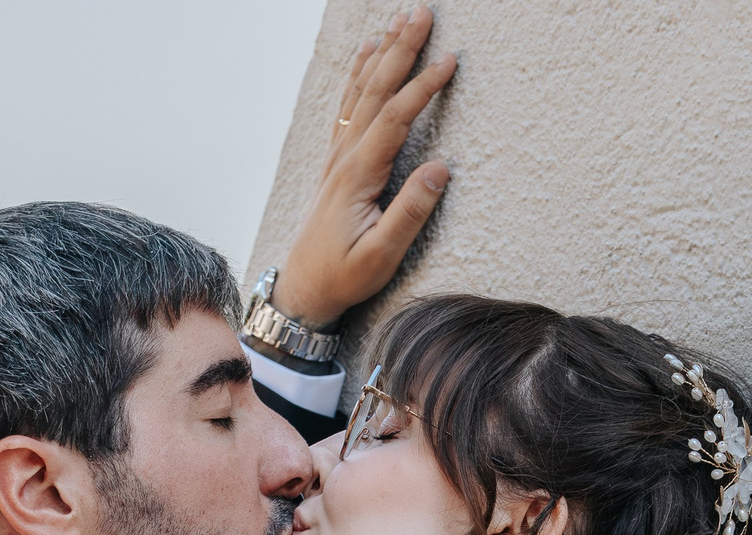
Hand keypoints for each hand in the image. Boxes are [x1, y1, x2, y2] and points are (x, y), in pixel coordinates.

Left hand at [269, 7, 457, 327]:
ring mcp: (337, 155)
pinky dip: (361, 73)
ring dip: (382, 52)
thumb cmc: (343, 276)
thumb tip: (440, 169)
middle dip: (400, 48)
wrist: (302, 289)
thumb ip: (410, 212)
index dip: (422, 87)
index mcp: (357, 175)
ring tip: (400, 19)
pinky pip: (349, 104)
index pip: (393, 118)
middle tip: (422, 11)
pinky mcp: (336, 161)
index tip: (449, 60)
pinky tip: (370, 54)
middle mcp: (344, 156)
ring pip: (360, 91)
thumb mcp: (381, 256)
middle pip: (375, 90)